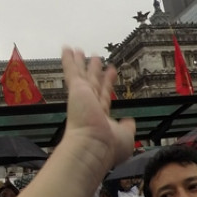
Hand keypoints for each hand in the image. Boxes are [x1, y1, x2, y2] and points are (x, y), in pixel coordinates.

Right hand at [60, 48, 134, 174]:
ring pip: (81, 75)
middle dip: (94, 70)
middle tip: (95, 58)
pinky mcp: (76, 90)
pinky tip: (67, 49)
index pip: (104, 95)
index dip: (108, 83)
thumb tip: (130, 122)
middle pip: (92, 83)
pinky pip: (72, 71)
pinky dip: (68, 60)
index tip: (111, 71)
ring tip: (79, 50)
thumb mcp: (125, 136)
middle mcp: (89, 105)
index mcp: (99, 116)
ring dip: (80, 62)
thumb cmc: (108, 146)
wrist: (92, 147)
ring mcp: (81, 97)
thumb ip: (127, 127)